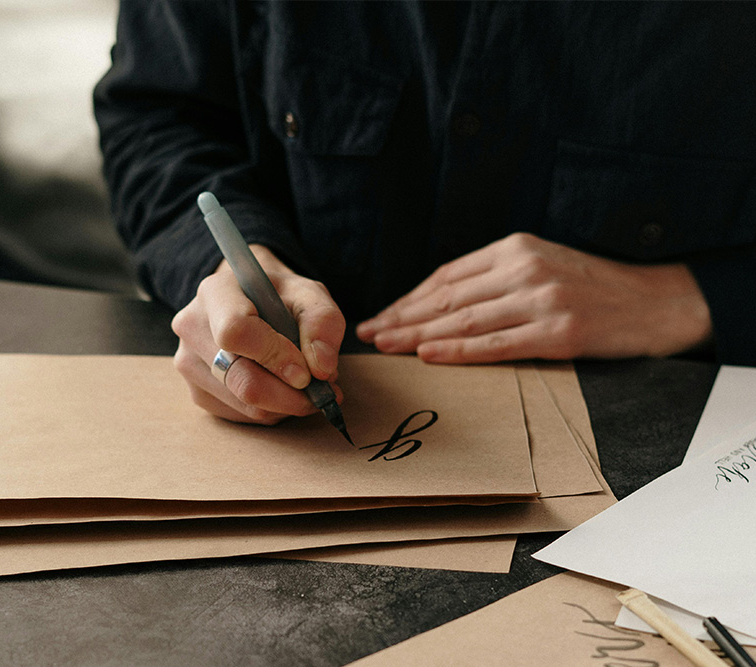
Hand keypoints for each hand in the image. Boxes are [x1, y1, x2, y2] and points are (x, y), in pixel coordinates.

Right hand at [172, 245, 345, 423]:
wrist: (249, 301)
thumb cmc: (279, 297)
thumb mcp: (309, 294)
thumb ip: (322, 323)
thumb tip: (322, 368)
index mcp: (216, 293)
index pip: (235, 332)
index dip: (274, 357)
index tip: (307, 372)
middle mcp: (192, 328)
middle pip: (240, 379)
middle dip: (290, 395)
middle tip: (324, 391)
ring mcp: (189, 363)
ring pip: (244, 404)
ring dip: (286, 404)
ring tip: (306, 386)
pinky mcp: (198, 392)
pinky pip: (240, 416)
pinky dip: (271, 411)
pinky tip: (282, 390)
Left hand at [356, 233, 711, 362]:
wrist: (656, 302)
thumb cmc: (594, 286)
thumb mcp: (542, 263)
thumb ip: (496, 276)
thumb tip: (439, 302)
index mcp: (515, 248)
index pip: (446, 276)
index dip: (408, 298)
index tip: (382, 314)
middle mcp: (524, 269)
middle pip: (447, 296)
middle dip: (402, 316)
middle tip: (369, 332)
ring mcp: (542, 299)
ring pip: (464, 319)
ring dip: (418, 334)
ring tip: (386, 344)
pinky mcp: (558, 331)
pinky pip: (496, 344)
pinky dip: (457, 350)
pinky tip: (428, 354)